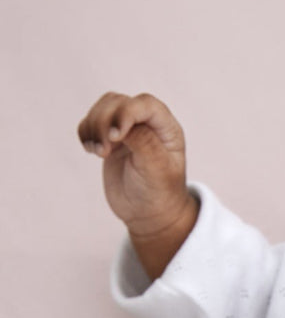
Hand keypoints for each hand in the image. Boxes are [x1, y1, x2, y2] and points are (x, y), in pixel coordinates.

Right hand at [78, 91, 192, 240]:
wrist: (148, 214)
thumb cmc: (159, 193)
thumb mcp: (157, 171)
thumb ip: (143, 143)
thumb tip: (120, 123)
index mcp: (166, 128)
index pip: (145, 105)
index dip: (127, 113)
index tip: (115, 136)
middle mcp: (147, 123)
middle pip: (120, 103)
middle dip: (105, 122)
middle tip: (102, 152)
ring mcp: (127, 129)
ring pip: (103, 108)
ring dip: (93, 126)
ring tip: (97, 152)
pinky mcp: (109, 138)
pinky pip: (91, 121)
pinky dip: (85, 131)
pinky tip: (90, 150)